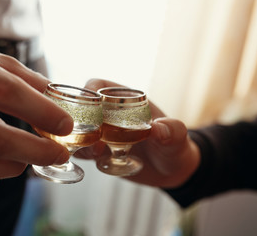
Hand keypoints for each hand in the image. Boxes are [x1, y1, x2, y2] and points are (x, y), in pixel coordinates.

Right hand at [77, 79, 199, 188]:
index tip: (92, 102)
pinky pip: (84, 151)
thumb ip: (172, 131)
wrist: (172, 171)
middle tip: (94, 139)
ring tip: (97, 153)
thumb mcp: (177, 137)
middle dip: (81, 120)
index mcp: (126, 100)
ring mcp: (103, 134)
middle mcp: (110, 115)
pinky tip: (97, 161)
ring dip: (81, 140)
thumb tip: (158, 129)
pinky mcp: (101, 152)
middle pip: (84, 109)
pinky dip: (83, 155)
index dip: (91, 89)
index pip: (100, 85)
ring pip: (79, 131)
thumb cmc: (176, 146)